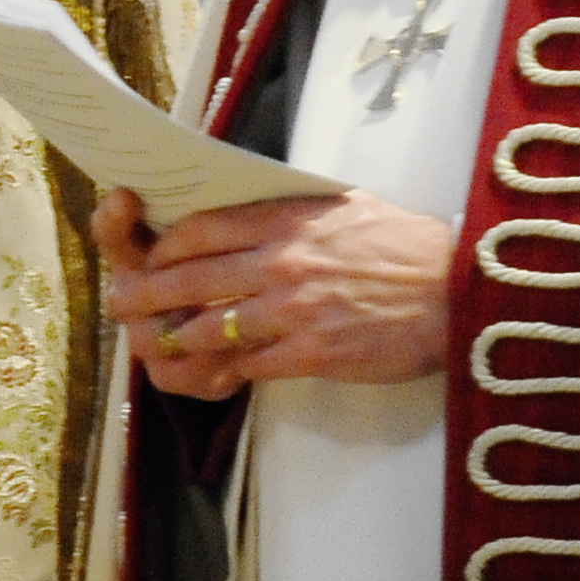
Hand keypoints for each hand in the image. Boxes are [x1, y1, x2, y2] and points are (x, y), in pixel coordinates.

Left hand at [93, 185, 452, 396]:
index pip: (200, 229)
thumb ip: (290, 211)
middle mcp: (282, 261)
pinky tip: (212, 373)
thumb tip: (247, 215)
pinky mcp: (314, 352)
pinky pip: (250, 364)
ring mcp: (295, 309)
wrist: (460, 290)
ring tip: (152, 342)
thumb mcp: (341, 207)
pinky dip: (225, 370)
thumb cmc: (404, 245)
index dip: (163, 246)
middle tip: (120, 302)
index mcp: (286, 219)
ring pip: (210, 326)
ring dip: (174, 337)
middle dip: (144, 292)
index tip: (147, 257)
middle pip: (190, 277)